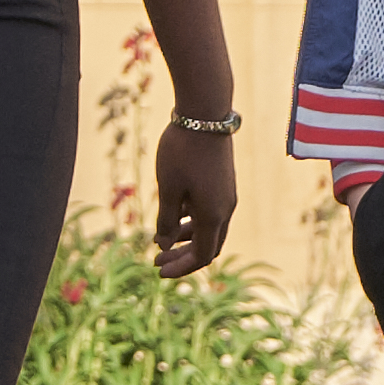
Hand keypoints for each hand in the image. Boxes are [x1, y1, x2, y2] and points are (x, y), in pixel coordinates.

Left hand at [153, 120, 238, 274]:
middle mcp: (226, 209)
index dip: (180, 268)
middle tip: (156, 260)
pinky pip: (209, 211)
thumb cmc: (182, 152)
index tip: (158, 270)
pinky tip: (172, 214)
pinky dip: (192, 220)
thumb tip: (164, 244)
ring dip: (186, 238)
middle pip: (208, 245)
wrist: (205, 114)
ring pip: (209, 228)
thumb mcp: (168, 188)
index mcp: (213, 216)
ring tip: (160, 240)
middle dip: (182, 257)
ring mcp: (226, 195)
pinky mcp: (223, 182)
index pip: (201, 256)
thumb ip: (166, 220)